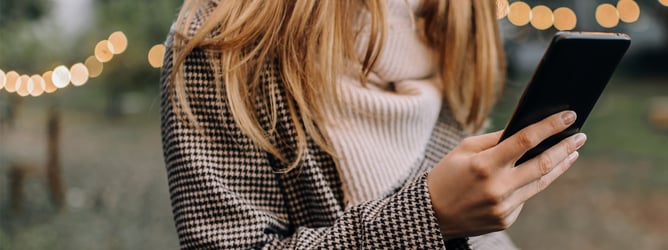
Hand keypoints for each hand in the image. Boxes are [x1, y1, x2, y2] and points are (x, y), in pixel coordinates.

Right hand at [427, 111, 586, 238]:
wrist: (431, 214)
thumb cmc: (446, 176)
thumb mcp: (463, 150)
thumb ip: (494, 140)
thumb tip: (525, 129)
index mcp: (484, 165)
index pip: (525, 140)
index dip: (550, 127)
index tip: (568, 116)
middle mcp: (497, 188)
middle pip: (542, 164)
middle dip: (565, 147)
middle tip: (580, 135)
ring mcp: (503, 207)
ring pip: (540, 183)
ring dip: (559, 165)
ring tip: (572, 152)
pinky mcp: (506, 220)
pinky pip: (525, 197)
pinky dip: (531, 184)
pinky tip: (534, 174)